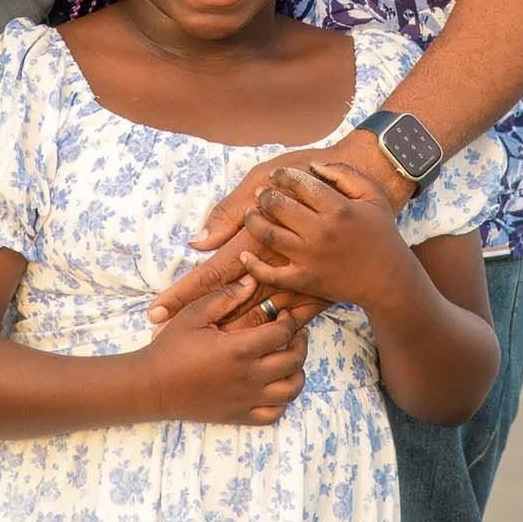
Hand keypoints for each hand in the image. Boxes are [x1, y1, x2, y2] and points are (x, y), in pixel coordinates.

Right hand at [136, 275, 309, 424]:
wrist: (153, 385)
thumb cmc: (172, 347)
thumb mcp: (194, 314)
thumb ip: (225, 297)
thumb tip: (251, 282)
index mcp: (239, 348)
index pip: (282, 333)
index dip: (290, 321)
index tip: (284, 314)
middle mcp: (249, 376)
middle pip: (293, 361)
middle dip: (299, 343)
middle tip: (295, 334)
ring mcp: (247, 399)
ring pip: (290, 390)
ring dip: (297, 373)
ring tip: (289, 360)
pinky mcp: (240, 416)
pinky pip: (274, 413)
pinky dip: (282, 401)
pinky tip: (274, 386)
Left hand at [148, 133, 407, 324]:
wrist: (367, 180)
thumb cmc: (307, 170)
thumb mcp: (264, 175)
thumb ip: (231, 211)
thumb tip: (199, 242)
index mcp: (256, 238)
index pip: (212, 274)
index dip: (183, 293)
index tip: (155, 312)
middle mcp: (274, 264)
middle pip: (228, 300)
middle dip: (196, 318)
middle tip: (165, 333)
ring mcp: (297, 278)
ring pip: (257, 312)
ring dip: (228, 328)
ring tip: (197, 350)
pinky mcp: (318, 284)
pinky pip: (290, 312)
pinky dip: (270, 324)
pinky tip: (251, 337)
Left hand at [241, 162, 407, 309]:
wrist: (389, 279)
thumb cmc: (381, 233)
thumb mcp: (373, 195)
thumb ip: (345, 173)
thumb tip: (313, 165)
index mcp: (338, 209)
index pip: (300, 183)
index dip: (283, 175)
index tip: (277, 174)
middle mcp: (321, 233)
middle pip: (279, 206)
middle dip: (265, 194)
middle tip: (262, 192)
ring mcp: (311, 258)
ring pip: (269, 235)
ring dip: (253, 221)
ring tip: (250, 213)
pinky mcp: (305, 281)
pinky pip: (272, 275)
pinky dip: (253, 266)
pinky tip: (245, 255)